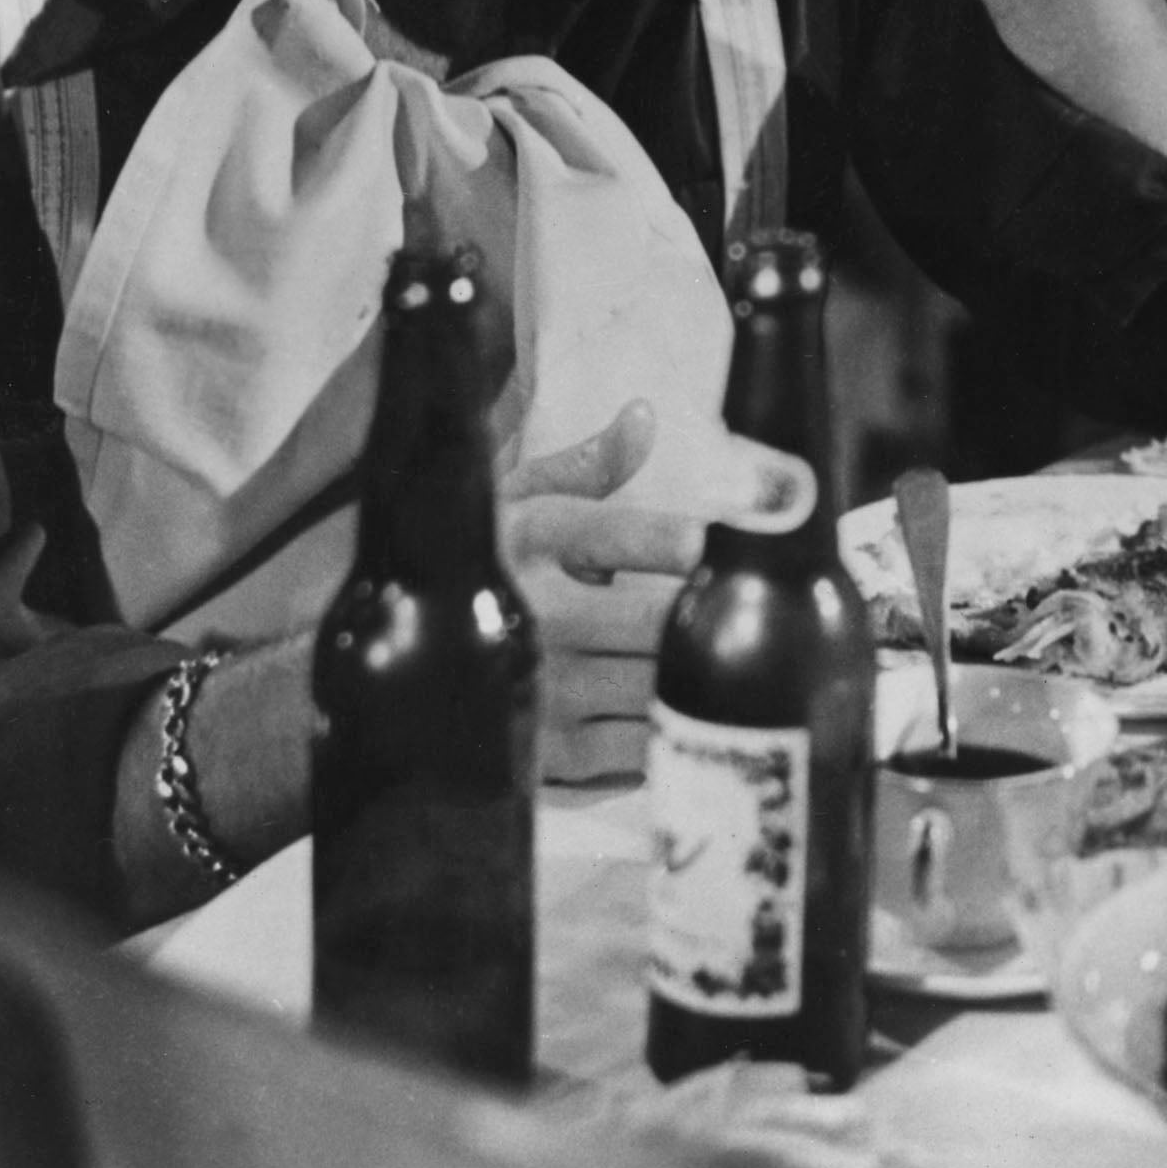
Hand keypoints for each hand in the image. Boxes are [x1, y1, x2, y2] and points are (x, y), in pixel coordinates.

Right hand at [497, 399, 814, 782]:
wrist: (407, 664)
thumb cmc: (490, 569)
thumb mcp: (521, 504)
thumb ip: (587, 465)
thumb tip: (643, 414)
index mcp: (532, 541)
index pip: (619, 535)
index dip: (683, 540)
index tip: (728, 541)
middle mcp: (535, 616)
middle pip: (657, 622)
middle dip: (713, 619)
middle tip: (759, 613)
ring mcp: (544, 689)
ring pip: (657, 685)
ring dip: (704, 676)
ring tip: (750, 663)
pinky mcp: (553, 753)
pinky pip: (640, 744)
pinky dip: (678, 729)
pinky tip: (705, 713)